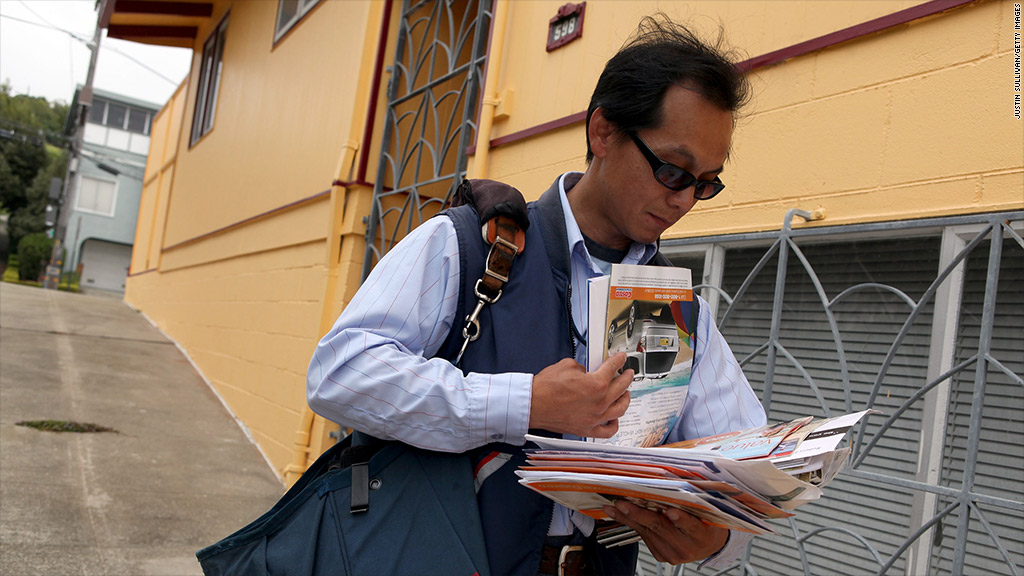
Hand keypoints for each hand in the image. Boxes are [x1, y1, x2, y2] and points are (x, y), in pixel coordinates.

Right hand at [529, 353, 632, 437]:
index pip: (613, 368)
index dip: (619, 361)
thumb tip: (586, 372)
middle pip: (621, 388)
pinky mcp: (586, 429)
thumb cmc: (545, 388)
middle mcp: (599, 403)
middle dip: (626, 377)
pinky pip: (608, 430)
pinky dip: (614, 424)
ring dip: (625, 399)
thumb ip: (583, 368)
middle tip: (627, 373)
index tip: (620, 359)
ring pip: (620, 409)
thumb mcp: (567, 365)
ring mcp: (594, 418)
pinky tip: (614, 418)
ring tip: (625, 394)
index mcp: (597, 384)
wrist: (533, 404)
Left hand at [602, 500, 728, 564]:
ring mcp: (672, 554)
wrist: (706, 545)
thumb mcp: (706, 511)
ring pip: (647, 532)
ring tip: (613, 506)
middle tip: (623, 503)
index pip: (692, 527)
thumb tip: (670, 478)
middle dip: (639, 514)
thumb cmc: (706, 522)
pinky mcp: (661, 555)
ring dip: (628, 517)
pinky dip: (631, 522)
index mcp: (702, 535)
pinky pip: (643, 536)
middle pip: (661, 528)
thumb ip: (691, 500)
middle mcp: (686, 547)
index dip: (682, 519)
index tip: (671, 511)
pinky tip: (619, 513)